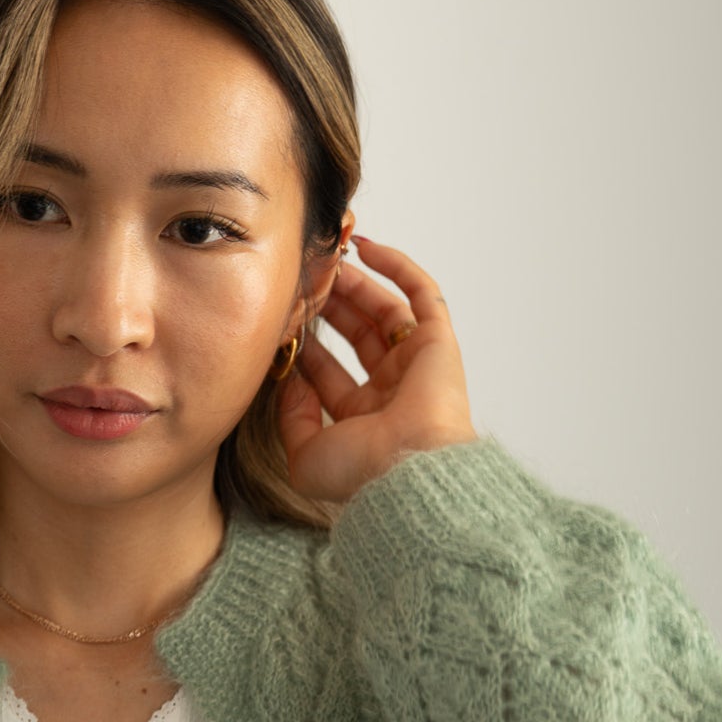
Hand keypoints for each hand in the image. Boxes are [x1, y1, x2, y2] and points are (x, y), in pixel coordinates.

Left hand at [275, 234, 478, 505]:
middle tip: (304, 286)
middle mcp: (393, 392)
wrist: (407, 469)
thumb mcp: (305, 455)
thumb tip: (288, 382)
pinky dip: (397, 268)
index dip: (306, 349)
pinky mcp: (439, 342)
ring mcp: (418, 366)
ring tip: (328, 263)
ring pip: (385, 312)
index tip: (282, 326)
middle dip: (330, 310)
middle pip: (358, 338)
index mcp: (365, 421)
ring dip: (355, 286)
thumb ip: (292, 419)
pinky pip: (422, 294)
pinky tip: (366, 250)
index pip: (330, 376)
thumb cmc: (362, 471)